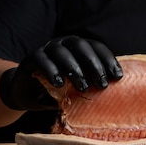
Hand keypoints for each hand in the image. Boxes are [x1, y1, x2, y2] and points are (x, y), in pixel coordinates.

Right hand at [0, 35, 122, 110]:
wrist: (27, 93)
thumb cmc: (58, 91)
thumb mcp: (76, 90)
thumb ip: (90, 88)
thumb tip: (114, 100)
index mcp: (78, 48)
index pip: (96, 47)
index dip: (108, 60)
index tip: (117, 77)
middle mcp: (64, 44)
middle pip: (81, 46)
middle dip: (94, 64)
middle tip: (102, 85)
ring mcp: (47, 49)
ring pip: (61, 52)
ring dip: (74, 69)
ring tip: (83, 87)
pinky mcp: (31, 58)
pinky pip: (41, 60)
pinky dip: (51, 71)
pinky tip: (59, 84)